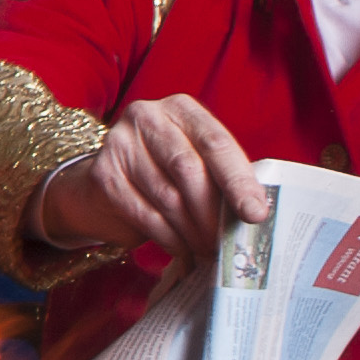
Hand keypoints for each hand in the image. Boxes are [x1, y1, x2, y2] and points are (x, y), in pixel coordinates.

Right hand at [30, 94, 269, 260]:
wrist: (105, 180)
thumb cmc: (164, 170)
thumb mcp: (196, 159)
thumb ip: (220, 175)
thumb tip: (255, 214)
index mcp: (181, 109)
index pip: (216, 143)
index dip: (238, 181)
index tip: (256, 214)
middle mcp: (147, 117)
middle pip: (188, 169)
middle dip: (212, 213)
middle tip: (226, 242)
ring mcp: (120, 144)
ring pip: (167, 196)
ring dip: (193, 231)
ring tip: (208, 249)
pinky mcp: (104, 174)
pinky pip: (144, 214)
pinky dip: (169, 237)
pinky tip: (182, 248)